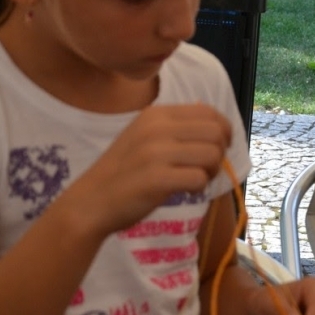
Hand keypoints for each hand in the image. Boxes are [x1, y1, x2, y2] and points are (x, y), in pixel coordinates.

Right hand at [62, 104, 230, 235]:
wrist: (90, 201)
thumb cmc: (123, 172)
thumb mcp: (144, 136)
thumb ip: (175, 126)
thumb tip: (213, 117)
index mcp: (156, 114)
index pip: (209, 112)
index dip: (223, 131)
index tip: (218, 148)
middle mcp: (157, 127)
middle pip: (216, 133)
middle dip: (220, 153)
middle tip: (205, 169)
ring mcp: (156, 152)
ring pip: (213, 155)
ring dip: (211, 172)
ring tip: (195, 180)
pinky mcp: (156, 178)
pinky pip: (199, 179)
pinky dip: (199, 188)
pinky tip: (185, 191)